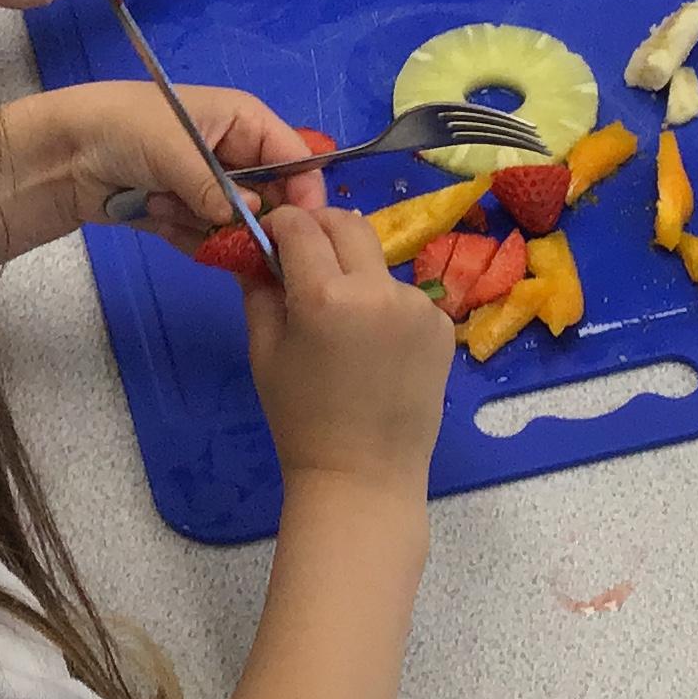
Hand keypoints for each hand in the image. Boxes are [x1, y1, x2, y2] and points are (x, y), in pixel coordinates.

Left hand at [48, 80, 324, 245]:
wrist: (63, 151)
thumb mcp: (175, 147)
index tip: (298, 231)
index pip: (297, 159)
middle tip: (211, 220)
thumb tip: (254, 217)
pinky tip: (155, 215)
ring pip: (239, 226)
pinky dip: (186, 237)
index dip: (304, 194)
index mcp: (245, 121)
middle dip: (246, 218)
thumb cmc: (124, 127)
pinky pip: (208, 240)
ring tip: (161, 203)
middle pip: (274, 200)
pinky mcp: (187, 215)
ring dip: (204, 225)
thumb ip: (217, 186)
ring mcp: (211, 188)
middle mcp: (237, 154)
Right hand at [241, 206, 454, 491]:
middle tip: (304, 257)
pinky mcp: (441, 325)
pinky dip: (383, 303)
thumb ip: (259, 288)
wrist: (363, 474)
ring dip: (354, 270)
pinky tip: (375, 345)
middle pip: (347, 225)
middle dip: (320, 229)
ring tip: (342, 319)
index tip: (272, 236)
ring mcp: (417, 306)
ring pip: (376, 261)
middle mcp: (377, 290)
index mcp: (325, 296)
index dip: (281, 224)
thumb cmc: (301, 419)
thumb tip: (255, 248)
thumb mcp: (265, 351)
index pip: (301, 225)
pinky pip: (403, 294)